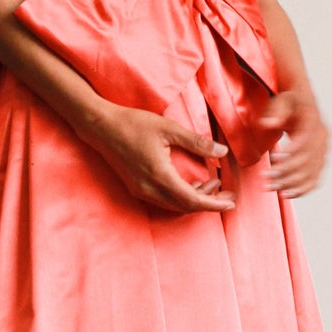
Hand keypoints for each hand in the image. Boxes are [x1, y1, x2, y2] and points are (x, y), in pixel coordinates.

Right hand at [79, 104, 234, 214]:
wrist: (100, 126)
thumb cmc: (133, 124)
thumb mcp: (169, 129)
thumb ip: (197, 142)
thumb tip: (222, 152)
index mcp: (160, 176)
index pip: (193, 200)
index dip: (214, 204)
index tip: (231, 203)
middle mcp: (149, 189)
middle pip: (185, 207)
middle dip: (208, 203)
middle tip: (227, 194)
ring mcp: (141, 190)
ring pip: (174, 205)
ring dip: (194, 199)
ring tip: (211, 184)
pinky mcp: (136, 187)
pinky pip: (164, 200)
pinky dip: (180, 196)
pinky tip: (190, 183)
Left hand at [259, 86, 330, 196]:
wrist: (301, 103)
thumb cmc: (289, 101)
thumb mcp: (280, 100)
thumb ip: (275, 111)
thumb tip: (269, 123)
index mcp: (313, 119)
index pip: (306, 139)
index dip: (292, 152)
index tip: (275, 158)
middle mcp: (323, 136)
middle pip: (308, 160)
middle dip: (287, 171)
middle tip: (267, 177)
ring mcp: (324, 150)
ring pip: (311, 172)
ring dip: (292, 183)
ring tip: (272, 187)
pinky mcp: (320, 160)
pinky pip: (315, 178)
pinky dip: (303, 189)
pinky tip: (288, 193)